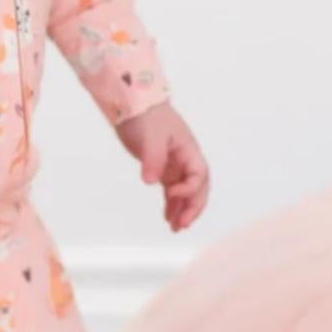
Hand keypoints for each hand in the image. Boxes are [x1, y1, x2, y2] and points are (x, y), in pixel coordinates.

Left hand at [115, 102, 209, 232]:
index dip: (190, 188)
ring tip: (176, 229)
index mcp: (188, 149)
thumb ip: (153, 158)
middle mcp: (185, 159)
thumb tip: (151, 181)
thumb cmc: (145, 114)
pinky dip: (171, 204)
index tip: (172, 193)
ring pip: (185, 192)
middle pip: (198, 187)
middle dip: (193, 207)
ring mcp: (175, 164)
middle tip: (182, 225)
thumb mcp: (150, 136)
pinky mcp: (163, 168)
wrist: (132, 103)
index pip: (199, 174)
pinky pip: (172, 190)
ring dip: (183, 210)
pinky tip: (167, 218)